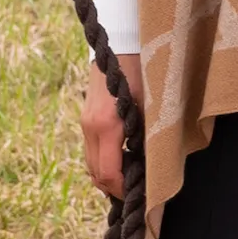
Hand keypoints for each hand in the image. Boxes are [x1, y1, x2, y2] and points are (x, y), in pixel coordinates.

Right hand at [81, 53, 143, 198]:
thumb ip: (148, 137)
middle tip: (137, 192)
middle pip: (96, 174)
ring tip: (131, 177)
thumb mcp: (151, 106)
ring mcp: (85, 122)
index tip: (141, 195)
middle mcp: (90, 127)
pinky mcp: (85, 118)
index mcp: (107, 125)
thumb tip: (152, 168)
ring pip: (90, 165)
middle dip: (115, 188)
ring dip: (108, 176)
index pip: (109, 173)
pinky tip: (122, 158)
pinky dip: (103, 162)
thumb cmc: (144, 71)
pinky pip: (91, 151)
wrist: (122, 42)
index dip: (123, 190)